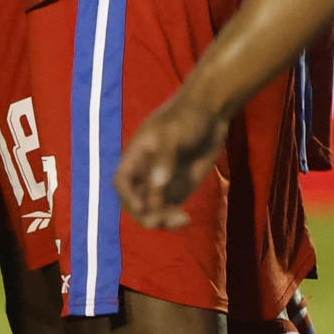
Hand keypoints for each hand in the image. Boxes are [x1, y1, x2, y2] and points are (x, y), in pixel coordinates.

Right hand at [115, 91, 227, 229]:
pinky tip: (185, 218)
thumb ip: (165, 158)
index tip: (142, 205)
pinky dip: (173, 219)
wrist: (211, 113)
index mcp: (137, 155)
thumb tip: (157, 184)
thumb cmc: (188, 116)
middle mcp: (146, 171)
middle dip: (144, 214)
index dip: (128, 196)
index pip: (122, 182)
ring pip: (152, 210)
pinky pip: (169, 210)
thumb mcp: (174, 133)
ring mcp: (162, 181)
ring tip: (179, 218)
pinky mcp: (179, 188)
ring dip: (160, 220)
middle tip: (161, 220)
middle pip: (135, 202)